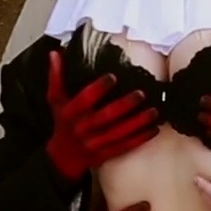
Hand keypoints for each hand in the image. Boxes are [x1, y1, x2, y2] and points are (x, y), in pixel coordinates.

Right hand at [45, 52, 158, 183]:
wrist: (63, 157)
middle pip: (104, 117)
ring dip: (137, 122)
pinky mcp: (105, 154)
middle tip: (141, 93)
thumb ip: (56, 77)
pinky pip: (124, 146)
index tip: (113, 76)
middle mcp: (82, 129)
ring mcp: (94, 143)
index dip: (98, 88)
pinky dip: (140, 138)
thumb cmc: (62, 123)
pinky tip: (154, 129)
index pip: (83, 100)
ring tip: (154, 111)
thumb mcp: (55, 100)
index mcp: (69, 113)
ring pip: (118, 133)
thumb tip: (56, 53)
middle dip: (124, 106)